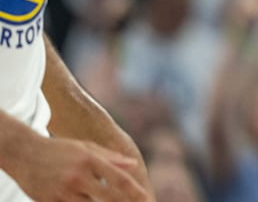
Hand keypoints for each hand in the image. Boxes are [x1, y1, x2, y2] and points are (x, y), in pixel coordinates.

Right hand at [7, 136, 150, 200]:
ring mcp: (63, 191)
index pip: (118, 179)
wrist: (24, 153)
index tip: (147, 200)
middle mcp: (78, 176)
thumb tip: (133, 165)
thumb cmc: (60, 149)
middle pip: (108, 197)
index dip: (135, 192)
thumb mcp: (86, 147)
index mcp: (90, 160)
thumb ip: (111, 157)